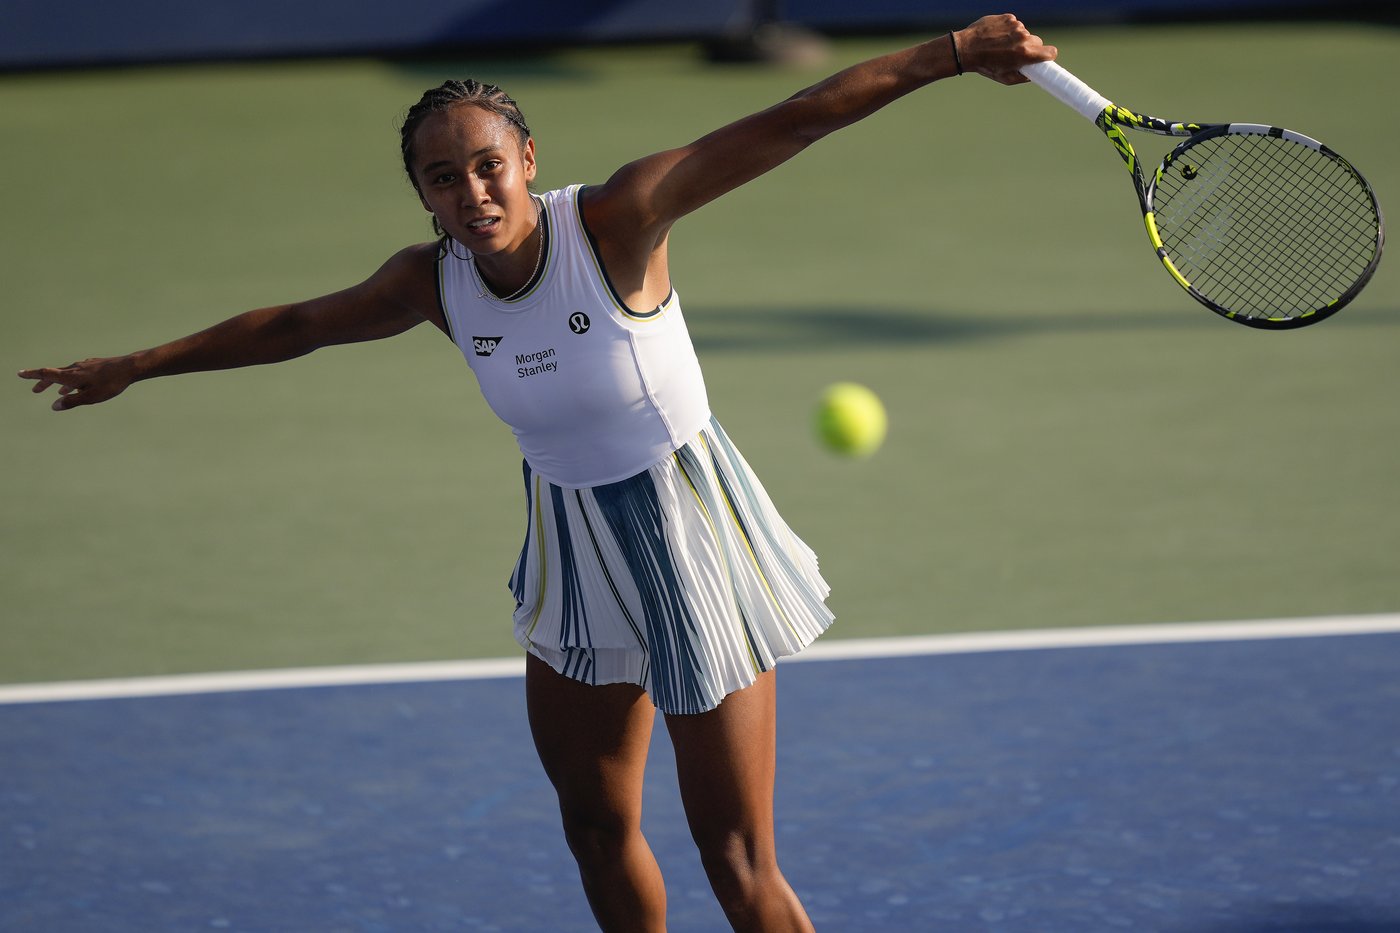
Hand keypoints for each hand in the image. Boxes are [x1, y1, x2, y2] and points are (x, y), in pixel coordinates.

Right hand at [18, 356, 137, 410]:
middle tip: (35, 390)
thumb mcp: (91, 397)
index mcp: (71, 376)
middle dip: (44, 382)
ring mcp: (85, 365)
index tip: (20, 374)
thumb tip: (54, 406)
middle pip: (55, 374)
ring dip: (60, 383)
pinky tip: (80, 385)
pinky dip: (74, 380)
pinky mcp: (94, 365)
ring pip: (68, 374)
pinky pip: (79, 373)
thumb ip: (72, 402)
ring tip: (59, 392)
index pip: (46, 374)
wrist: (129, 368)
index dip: (32, 375)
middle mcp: (75, 368)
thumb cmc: (110, 384)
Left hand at [953, 14, 1056, 84]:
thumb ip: (1024, 77)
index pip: (1051, 52)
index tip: (1044, 57)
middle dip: (1030, 48)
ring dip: (1016, 38)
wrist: (965, 49)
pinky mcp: (1008, 17)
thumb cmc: (985, 66)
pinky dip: (1008, 29)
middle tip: (1015, 54)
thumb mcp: (1005, 78)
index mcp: (1025, 54)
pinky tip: (996, 36)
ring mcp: (1015, 25)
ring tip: (1000, 45)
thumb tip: (1035, 74)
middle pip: (1037, 41)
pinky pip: (1014, 24)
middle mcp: (1023, 37)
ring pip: (1024, 33)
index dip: (1048, 56)